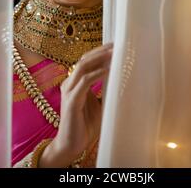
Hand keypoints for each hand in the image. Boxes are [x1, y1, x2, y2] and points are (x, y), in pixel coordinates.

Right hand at [39, 42, 112, 166]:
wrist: (71, 145)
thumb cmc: (85, 126)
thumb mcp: (99, 104)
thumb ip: (105, 91)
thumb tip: (121, 79)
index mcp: (74, 83)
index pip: (86, 61)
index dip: (99, 52)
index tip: (114, 46)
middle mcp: (69, 84)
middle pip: (84, 59)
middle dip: (100, 51)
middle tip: (116, 45)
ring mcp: (69, 91)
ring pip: (82, 66)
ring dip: (98, 58)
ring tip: (113, 53)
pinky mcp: (72, 101)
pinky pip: (84, 82)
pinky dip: (96, 74)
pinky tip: (107, 70)